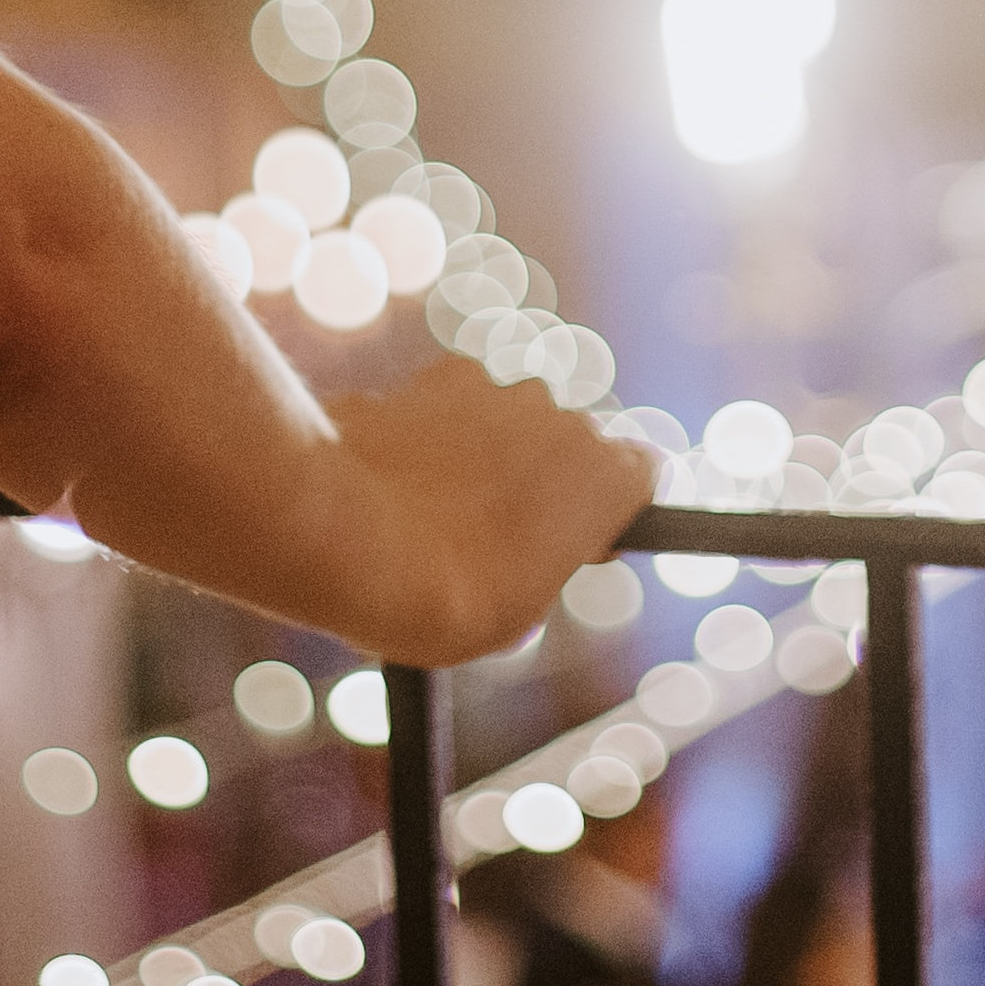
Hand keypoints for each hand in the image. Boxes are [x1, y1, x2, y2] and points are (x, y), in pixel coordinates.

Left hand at [313, 370, 650, 663]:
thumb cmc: (442, 596)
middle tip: (489, 534)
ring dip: (482, 450)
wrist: (347, 544)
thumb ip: (542, 563)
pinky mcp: (432, 374)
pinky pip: (448, 402)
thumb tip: (520, 556)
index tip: (572, 540)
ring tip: (431, 511)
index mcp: (603, 476)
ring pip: (504, 418)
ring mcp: (496, 386)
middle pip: (564, 443)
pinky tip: (394, 479)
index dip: (604, 507)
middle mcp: (560, 415)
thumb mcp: (516, 611)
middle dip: (535, 477)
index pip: (636, 475)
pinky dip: (429, 430)